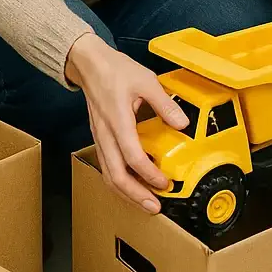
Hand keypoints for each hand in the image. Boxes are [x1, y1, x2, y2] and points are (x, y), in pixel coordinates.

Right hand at [65, 33, 189, 212]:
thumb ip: (164, 104)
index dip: (149, 173)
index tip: (165, 183)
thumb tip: (182, 123)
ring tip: (144, 203)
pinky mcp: (100, 138)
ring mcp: (100, 138)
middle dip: (135, 195)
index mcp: (117, 121)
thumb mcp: (146, 81)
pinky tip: (131, 186)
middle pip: (116, 174)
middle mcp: (105, 134)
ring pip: (109, 174)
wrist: (89, 65)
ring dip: (126, 192)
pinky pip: (107, 166)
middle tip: (154, 207)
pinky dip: (119, 181)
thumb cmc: (115, 71)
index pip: (132, 156)